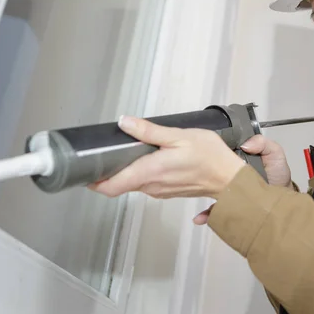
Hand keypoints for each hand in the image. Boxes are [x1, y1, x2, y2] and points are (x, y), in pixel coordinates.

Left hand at [88, 116, 245, 198]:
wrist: (231, 179)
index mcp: (150, 172)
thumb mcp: (180, 136)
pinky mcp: (167, 191)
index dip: (93, 181)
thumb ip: (150, 131)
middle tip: (101, 153)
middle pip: (119, 184)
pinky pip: (146, 183)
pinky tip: (146, 159)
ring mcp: (159, 191)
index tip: (82, 171)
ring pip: (133, 183)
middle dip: (108, 171)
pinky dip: (140, 173)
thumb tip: (125, 123)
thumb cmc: (210, 157)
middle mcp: (151, 186)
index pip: (111, 186)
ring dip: (126, 171)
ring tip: (124, 152)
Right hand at [193, 134, 292, 225]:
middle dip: (205, 173)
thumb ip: (263, 144)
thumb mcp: (274, 154)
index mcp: (236, 160)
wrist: (282, 202)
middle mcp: (229, 175)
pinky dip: (206, 215)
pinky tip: (201, 217)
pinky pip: (214, 212)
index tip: (207, 152)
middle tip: (199, 174)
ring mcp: (227, 192)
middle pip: (212, 171)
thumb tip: (245, 144)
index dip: (214, 151)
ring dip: (201, 193)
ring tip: (197, 194)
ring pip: (209, 192)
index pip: (221, 153)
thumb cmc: (277, 175)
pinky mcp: (228, 209)